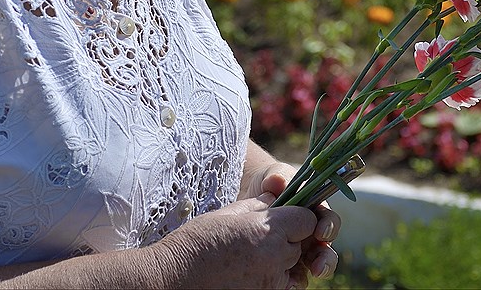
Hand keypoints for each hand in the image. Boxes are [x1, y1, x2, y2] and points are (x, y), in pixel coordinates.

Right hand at [150, 195, 320, 288]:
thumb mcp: (229, 214)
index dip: (297, 217)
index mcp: (268, 231)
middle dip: (286, 240)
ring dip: (278, 261)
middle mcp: (275, 259)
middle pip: (299, 244)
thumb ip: (259, 206)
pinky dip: (270, 279)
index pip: (307, 220)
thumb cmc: (197, 243)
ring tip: (249, 258)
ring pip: (289, 267)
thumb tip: (276, 201)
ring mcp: (270, 284)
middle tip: (258, 239)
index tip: (285, 217)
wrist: (173, 279)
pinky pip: (279, 285)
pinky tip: (246, 273)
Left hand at [252, 162, 341, 282]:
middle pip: (326, 248)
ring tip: (311, 275)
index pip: (328, 220)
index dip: (328, 226)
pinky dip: (295, 280)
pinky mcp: (287, 262)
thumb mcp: (271, 176)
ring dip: (317, 270)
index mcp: (315, 211)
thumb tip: (277, 182)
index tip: (320, 232)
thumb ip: (276, 177)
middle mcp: (312, 232)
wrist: (251, 198)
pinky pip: (296, 275)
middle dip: (326, 258)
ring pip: (316, 264)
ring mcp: (300, 249)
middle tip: (317, 266)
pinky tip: (288, 283)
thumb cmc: (269, 183)